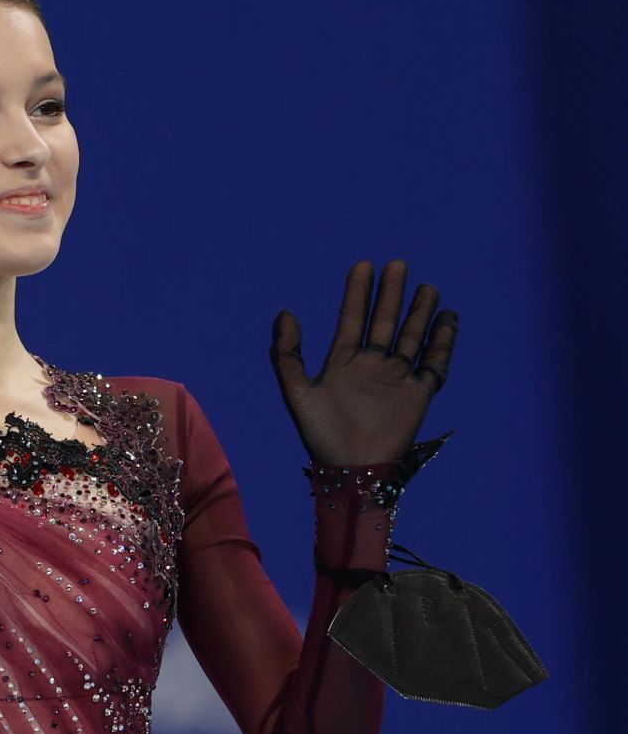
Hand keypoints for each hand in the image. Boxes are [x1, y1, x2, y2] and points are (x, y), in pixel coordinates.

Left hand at [269, 259, 458, 465]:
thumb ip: (288, 353)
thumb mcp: (296, 391)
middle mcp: (371, 366)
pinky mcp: (418, 395)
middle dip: (391, 294)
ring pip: (411, 338)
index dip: (358, 292)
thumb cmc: (321, 434)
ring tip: (428, 288)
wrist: (351, 469)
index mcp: (342, 362)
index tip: (364, 265)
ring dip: (419, 313)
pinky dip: (442, 343)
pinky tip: (448, 321)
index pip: (353, 318)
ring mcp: (395, 379)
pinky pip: (434, 364)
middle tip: (398, 264)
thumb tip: (285, 313)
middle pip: (384, 322)